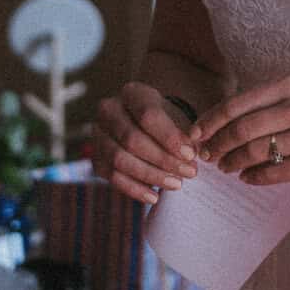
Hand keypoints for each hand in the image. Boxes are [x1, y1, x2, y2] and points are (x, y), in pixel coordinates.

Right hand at [94, 81, 197, 205]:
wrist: (144, 125)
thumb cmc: (166, 119)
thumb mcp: (177, 117)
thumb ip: (186, 133)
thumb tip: (193, 153)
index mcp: (131, 93)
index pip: (147, 115)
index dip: (169, 137)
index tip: (191, 155)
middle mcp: (108, 110)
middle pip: (132, 139)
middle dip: (163, 160)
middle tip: (189, 173)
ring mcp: (97, 135)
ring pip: (119, 160)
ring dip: (150, 175)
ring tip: (176, 184)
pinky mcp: (96, 158)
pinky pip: (112, 177)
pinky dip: (134, 189)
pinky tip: (155, 196)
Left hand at [192, 74, 289, 184]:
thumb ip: (265, 106)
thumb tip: (219, 123)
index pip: (239, 102)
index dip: (212, 120)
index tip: (195, 134)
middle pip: (243, 127)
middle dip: (218, 144)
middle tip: (207, 156)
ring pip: (256, 150)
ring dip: (234, 162)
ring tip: (226, 168)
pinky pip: (275, 172)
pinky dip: (256, 177)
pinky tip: (248, 178)